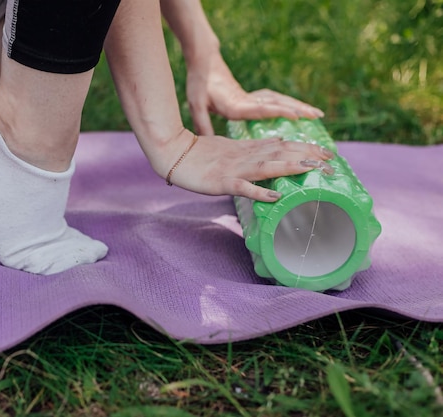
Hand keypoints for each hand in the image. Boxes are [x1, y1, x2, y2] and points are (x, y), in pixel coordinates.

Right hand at [162, 130, 333, 201]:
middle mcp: (245, 157)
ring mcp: (234, 169)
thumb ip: (252, 150)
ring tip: (313, 170)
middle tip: (332, 160)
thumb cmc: (198, 154)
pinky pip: (243, 188)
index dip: (304, 148)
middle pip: (281, 154)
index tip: (326, 152)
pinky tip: (277, 196)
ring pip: (267, 167)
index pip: (281, 147)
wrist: (172, 154)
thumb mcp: (229, 148)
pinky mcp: (221, 182)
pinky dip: (260, 191)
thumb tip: (275, 145)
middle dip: (307, 156)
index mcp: (247, 150)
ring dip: (291, 167)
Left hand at [186, 52, 324, 134]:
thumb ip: (202, 123)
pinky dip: (288, 105)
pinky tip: (298, 111)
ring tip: (316, 114)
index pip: (261, 108)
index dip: (279, 112)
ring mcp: (251, 97)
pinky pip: (274, 100)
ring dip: (298, 106)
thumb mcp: (195, 104)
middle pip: (277, 103)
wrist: (204, 63)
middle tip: (318, 115)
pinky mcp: (251, 97)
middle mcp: (247, 100)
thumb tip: (206, 141)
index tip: (297, 115)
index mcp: (235, 105)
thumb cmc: (199, 83)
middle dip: (299, 109)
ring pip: (279, 100)